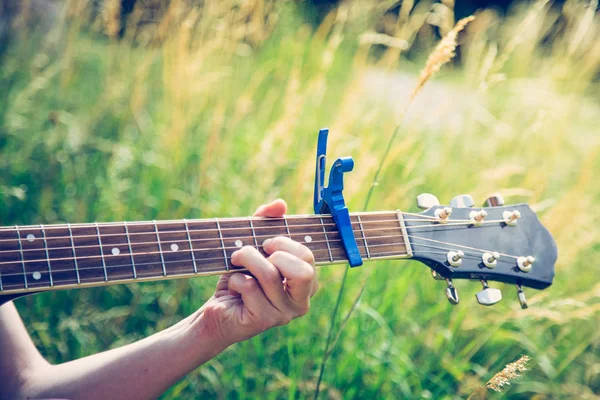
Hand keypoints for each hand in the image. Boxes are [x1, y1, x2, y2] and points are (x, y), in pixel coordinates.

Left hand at [197, 199, 317, 345]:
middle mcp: (300, 302)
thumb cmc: (240, 277)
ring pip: (269, 274)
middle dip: (274, 253)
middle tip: (255, 252)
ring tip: (235, 261)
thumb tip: (280, 204)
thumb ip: (267, 222)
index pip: (308, 257)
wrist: (218, 310)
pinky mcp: (262, 321)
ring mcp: (283, 314)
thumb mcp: (254, 246)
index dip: (285, 243)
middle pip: (302, 271)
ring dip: (245, 259)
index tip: (266, 243)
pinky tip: (232, 287)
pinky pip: (250, 287)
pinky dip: (234, 279)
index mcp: (306, 284)